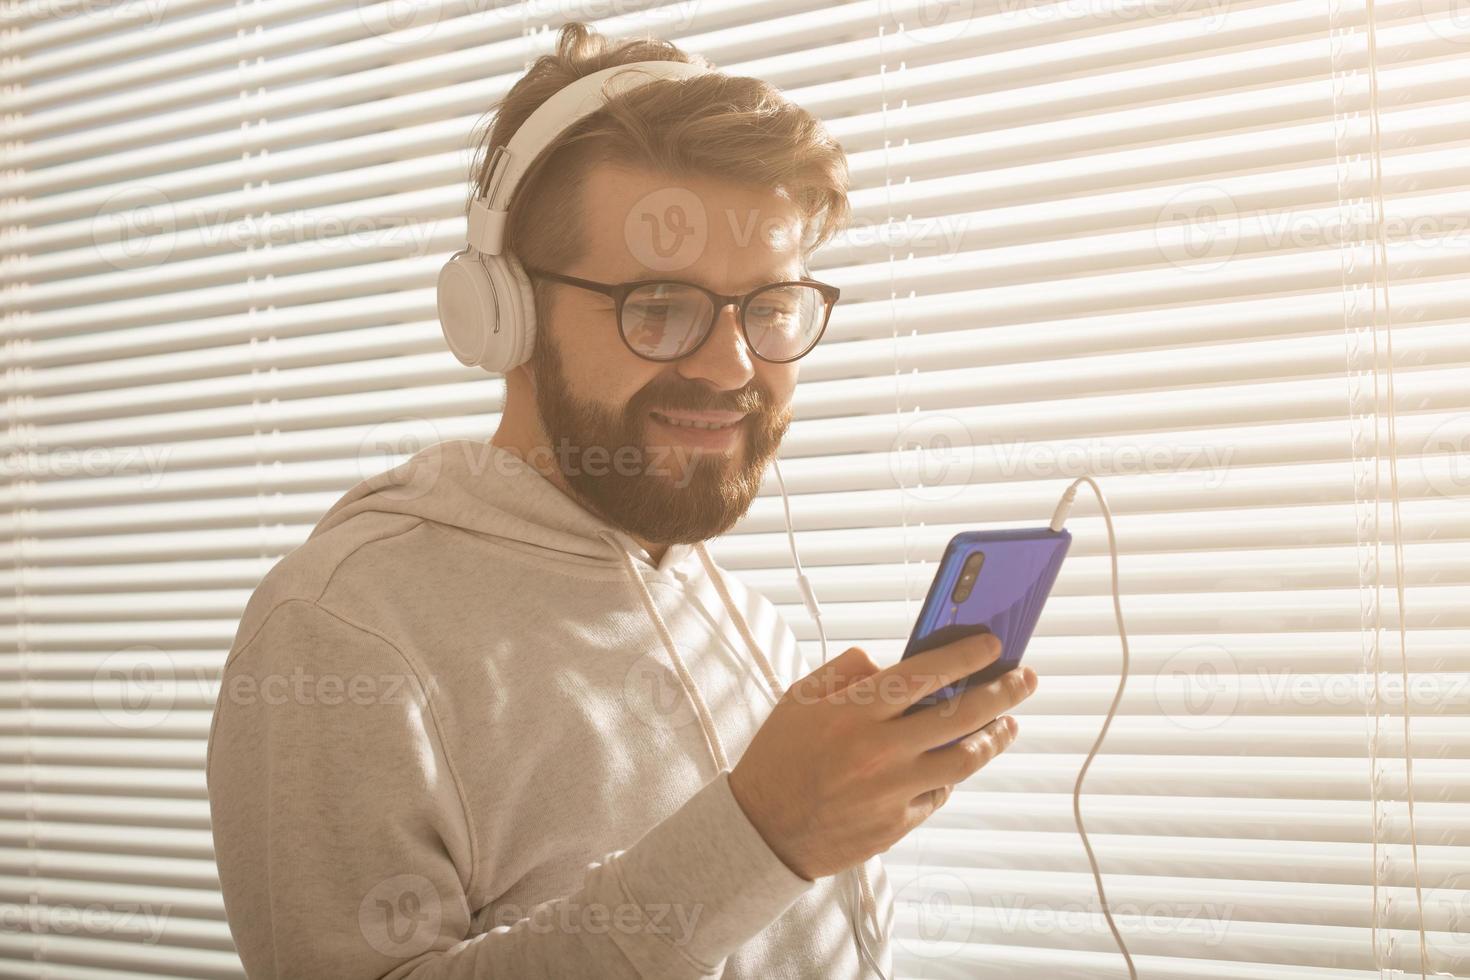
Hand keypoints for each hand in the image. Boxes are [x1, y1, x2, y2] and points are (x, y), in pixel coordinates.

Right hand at [728, 633, 1036, 879]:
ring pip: (963, 761)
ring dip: (993, 738)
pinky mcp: (897, 825)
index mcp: (854, 712)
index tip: (992, 646)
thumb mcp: (800, 698)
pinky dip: (952, 775)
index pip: (924, 675)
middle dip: (1001, 694)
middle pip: (960, 718)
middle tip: (1025, 680)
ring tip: (1008, 723)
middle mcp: (879, 751)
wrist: (763, 831)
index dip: (964, 657)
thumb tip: (893, 662)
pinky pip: (939, 795)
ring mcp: (892, 792)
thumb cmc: (782, 757)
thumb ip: (848, 672)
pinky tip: (958, 760)